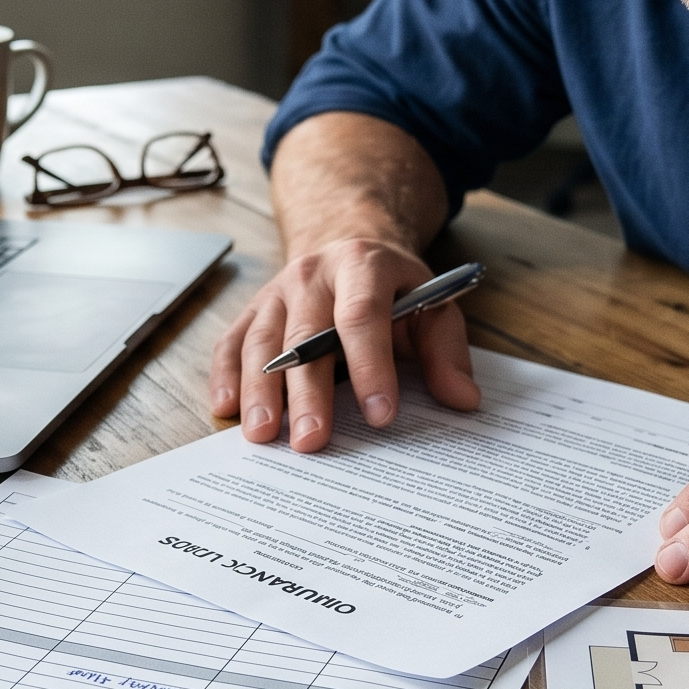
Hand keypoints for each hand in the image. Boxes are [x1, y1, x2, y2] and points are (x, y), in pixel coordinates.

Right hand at [208, 237, 478, 450]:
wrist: (350, 247)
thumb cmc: (393, 289)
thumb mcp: (432, 306)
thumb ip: (446, 352)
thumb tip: (463, 399)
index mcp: (364, 265)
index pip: (363, 317)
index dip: (371, 367)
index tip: (380, 416)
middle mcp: (313, 273)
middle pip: (305, 335)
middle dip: (307, 392)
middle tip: (311, 442)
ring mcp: (277, 291)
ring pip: (262, 341)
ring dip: (259, 389)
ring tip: (262, 434)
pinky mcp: (254, 309)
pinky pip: (231, 341)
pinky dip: (225, 374)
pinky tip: (226, 408)